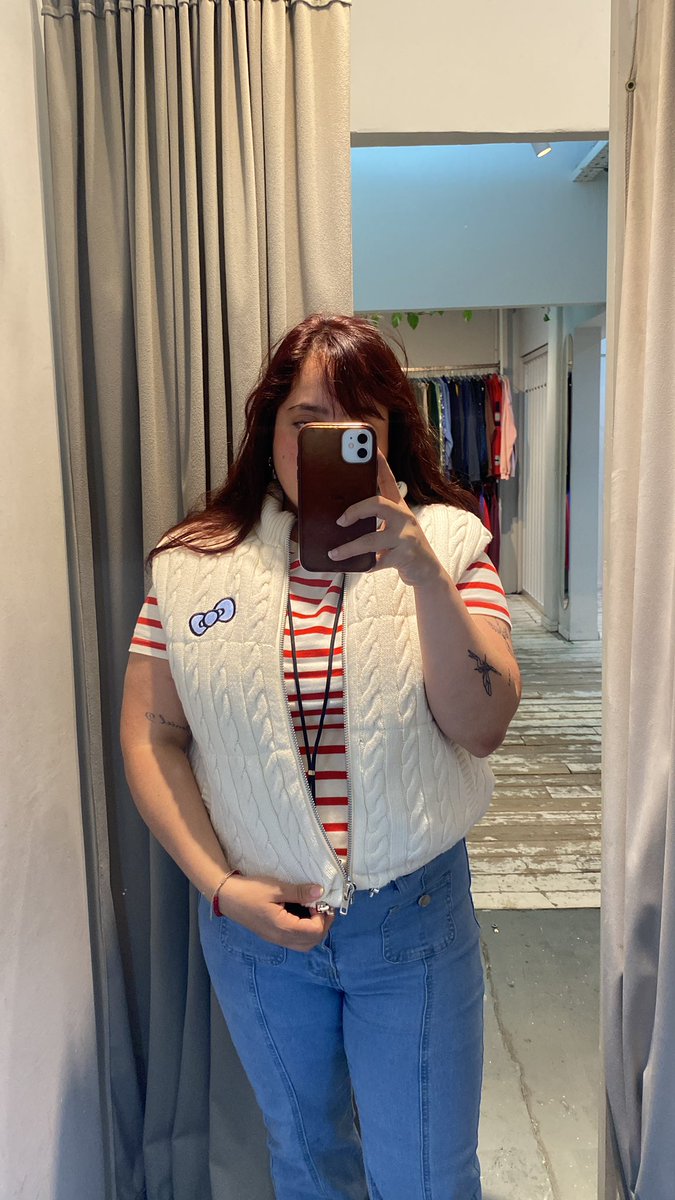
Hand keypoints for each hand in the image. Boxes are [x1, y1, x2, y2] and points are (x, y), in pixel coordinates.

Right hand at [216, 874, 334, 951]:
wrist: (227, 896)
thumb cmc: (250, 891)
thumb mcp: (276, 888)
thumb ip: (299, 892)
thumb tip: (320, 892)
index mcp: (283, 928)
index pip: (314, 931)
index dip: (323, 916)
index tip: (319, 901)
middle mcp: (281, 939)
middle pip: (312, 942)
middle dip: (322, 925)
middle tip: (321, 906)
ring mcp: (276, 939)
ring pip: (304, 944)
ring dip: (314, 929)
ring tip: (313, 910)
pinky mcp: (273, 936)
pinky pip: (295, 941)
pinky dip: (304, 931)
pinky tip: (301, 914)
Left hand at [328, 450, 444, 587]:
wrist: (427, 570)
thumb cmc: (402, 545)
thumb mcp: (391, 528)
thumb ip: (373, 520)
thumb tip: (339, 519)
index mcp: (398, 507)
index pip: (388, 480)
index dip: (379, 463)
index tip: (370, 447)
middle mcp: (404, 518)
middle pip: (378, 504)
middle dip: (355, 510)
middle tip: (339, 520)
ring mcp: (406, 537)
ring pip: (372, 539)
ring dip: (349, 547)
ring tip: (333, 553)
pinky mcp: (405, 557)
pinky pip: (377, 561)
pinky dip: (364, 565)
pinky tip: (354, 567)